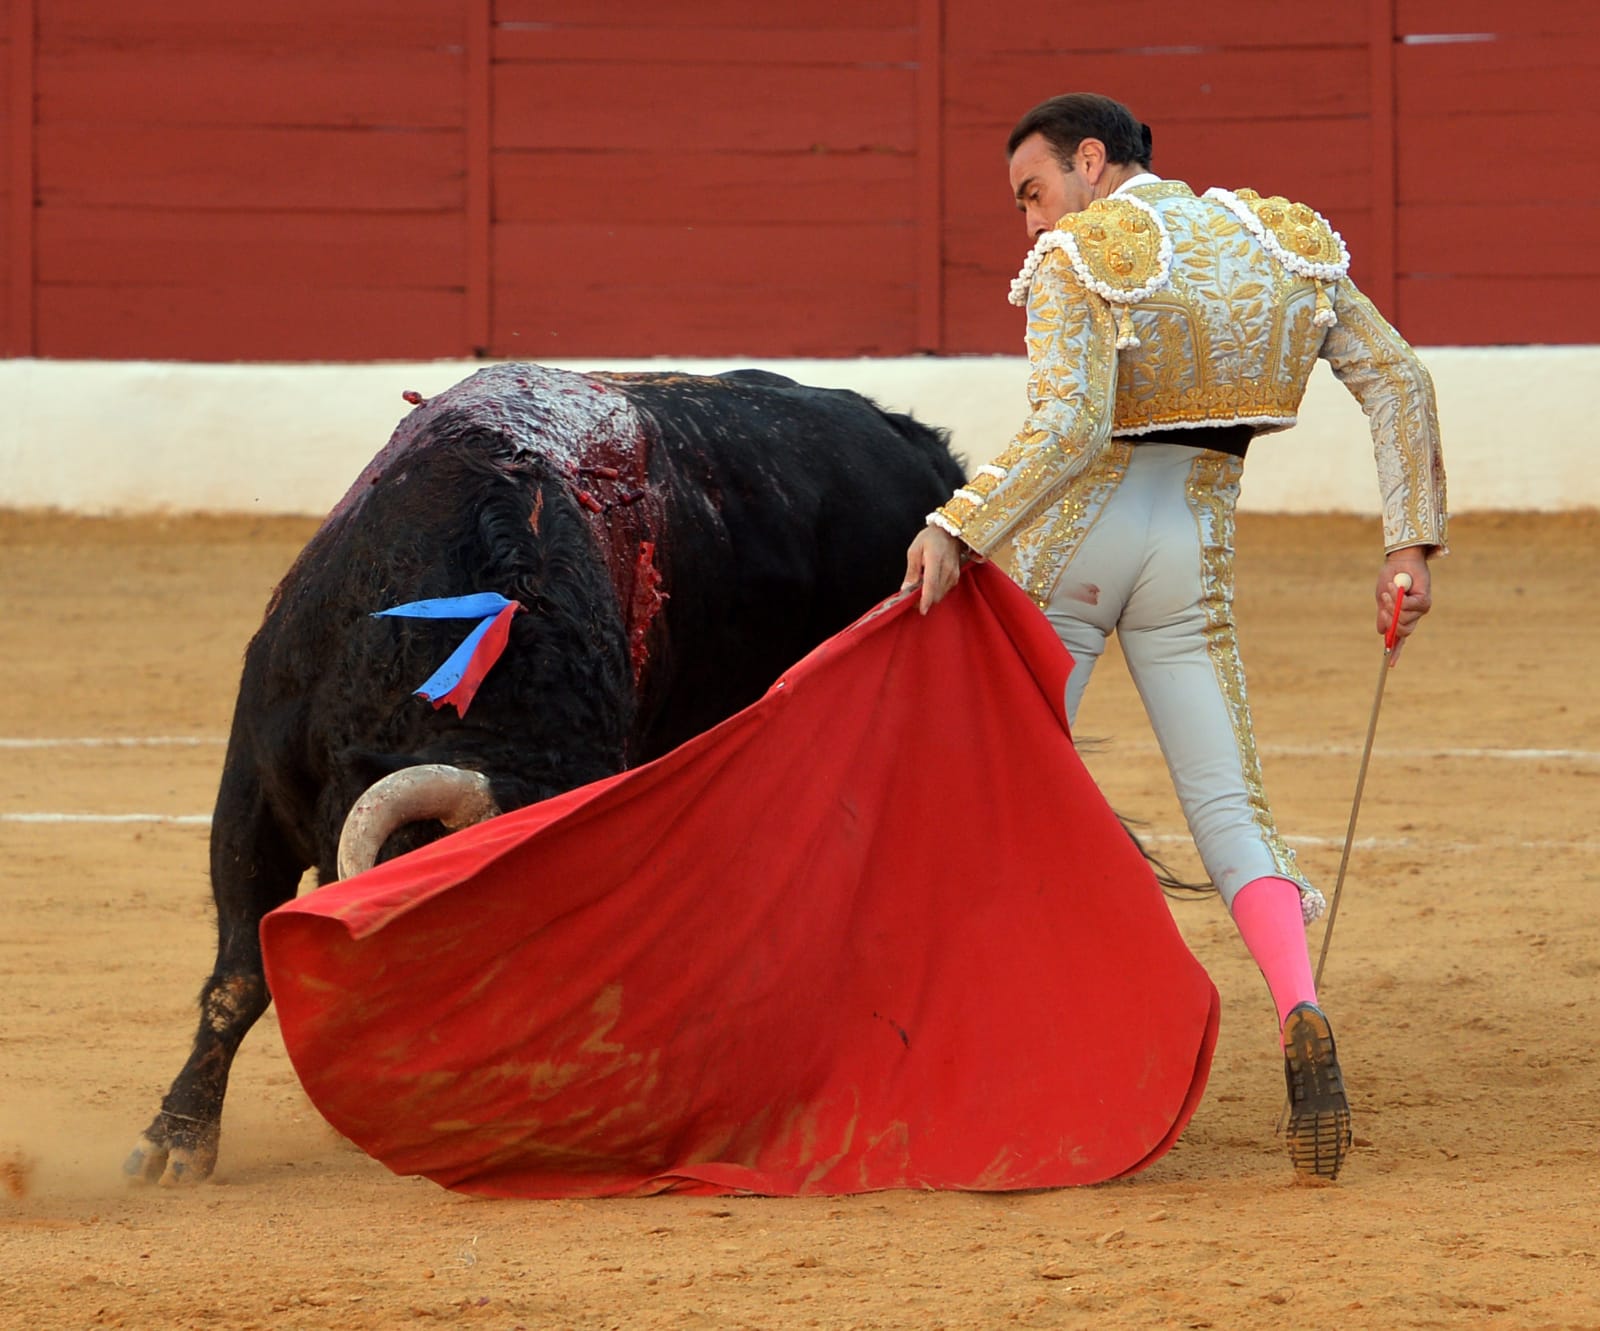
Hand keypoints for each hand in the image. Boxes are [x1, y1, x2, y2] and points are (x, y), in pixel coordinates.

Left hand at [902, 525, 965, 614]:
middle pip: (936, 593)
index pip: (931, 583)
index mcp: (935, 559)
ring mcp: (954, 574)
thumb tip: (906, 589)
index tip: (920, 610)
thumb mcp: (914, 550)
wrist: (949, 531)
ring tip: (919, 590)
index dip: (925, 599)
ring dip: (929, 597)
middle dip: (924, 600)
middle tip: (912, 598)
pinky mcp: (956, 577)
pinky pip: (944, 591)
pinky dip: (935, 592)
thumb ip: (911, 571)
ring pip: (940, 594)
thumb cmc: (929, 539)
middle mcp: (947, 569)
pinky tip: (929, 585)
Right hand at [1376, 547, 1431, 661]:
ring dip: (1392, 605)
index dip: (1395, 652)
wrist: (1400, 561)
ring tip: (1390, 590)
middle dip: (1390, 621)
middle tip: (1384, 604)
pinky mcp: (1425, 601)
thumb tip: (1381, 632)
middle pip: (1402, 632)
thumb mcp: (1382, 600)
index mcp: (1401, 618)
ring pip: (1404, 620)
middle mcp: (1413, 617)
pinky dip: (1400, 598)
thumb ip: (1383, 616)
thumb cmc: (1390, 578)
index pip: (1400, 640)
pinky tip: (1399, 587)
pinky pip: (1410, 608)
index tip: (1390, 665)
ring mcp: (1420, 610)